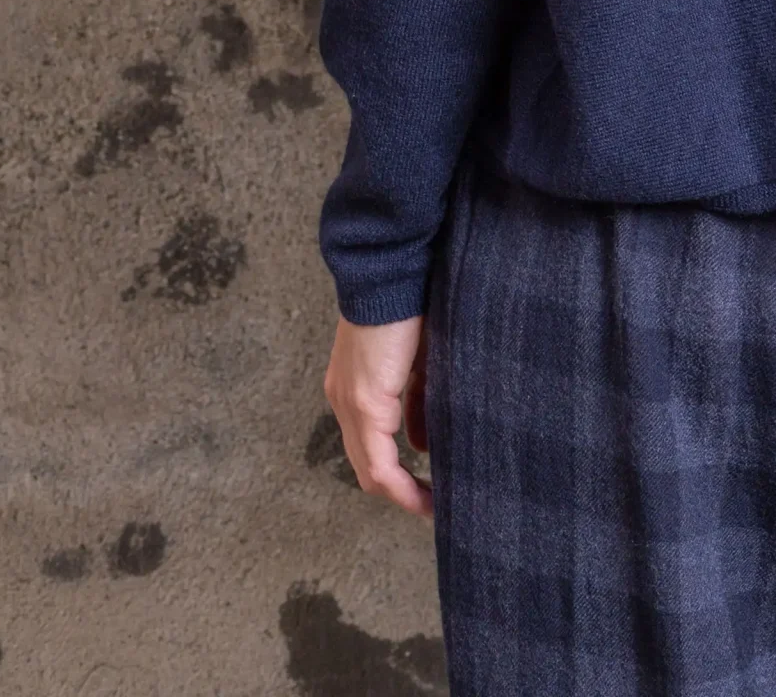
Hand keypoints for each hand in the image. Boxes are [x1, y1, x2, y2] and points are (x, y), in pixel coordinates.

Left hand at [323, 314, 432, 516]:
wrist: (393, 271)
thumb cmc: (410, 305)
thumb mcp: (417, 361)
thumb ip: (416, 402)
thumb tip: (422, 443)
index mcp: (353, 388)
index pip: (368, 446)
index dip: (396, 475)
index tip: (425, 489)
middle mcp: (343, 401)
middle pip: (366, 467)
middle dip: (400, 491)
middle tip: (432, 505)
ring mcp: (350, 403)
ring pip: (369, 470)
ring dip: (401, 493)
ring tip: (432, 505)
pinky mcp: (364, 401)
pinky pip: (378, 463)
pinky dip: (400, 485)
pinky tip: (425, 495)